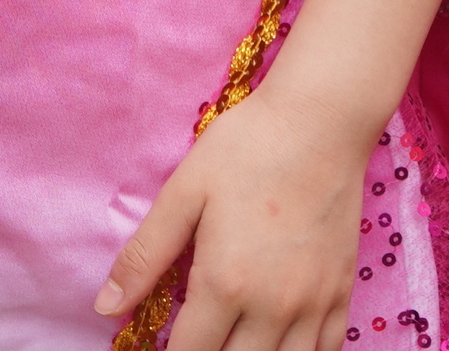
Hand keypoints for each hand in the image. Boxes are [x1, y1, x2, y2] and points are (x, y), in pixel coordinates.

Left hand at [98, 86, 369, 350]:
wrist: (322, 120)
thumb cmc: (247, 147)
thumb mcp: (184, 192)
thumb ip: (145, 256)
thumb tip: (105, 307)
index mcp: (225, 283)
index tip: (157, 347)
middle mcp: (273, 306)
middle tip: (195, 336)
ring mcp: (314, 303)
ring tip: (231, 340)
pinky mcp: (342, 292)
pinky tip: (277, 342)